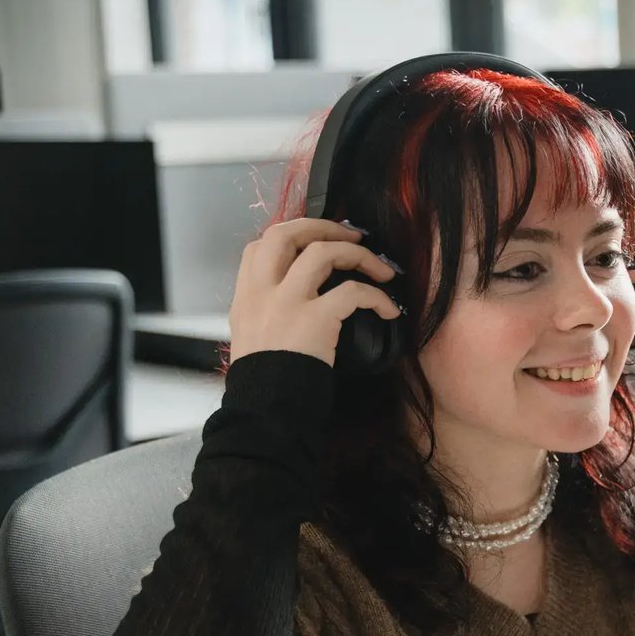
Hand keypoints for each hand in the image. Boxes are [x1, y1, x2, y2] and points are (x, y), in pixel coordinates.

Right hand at [228, 218, 401, 366]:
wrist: (266, 409)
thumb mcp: (253, 338)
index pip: (259, 245)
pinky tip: (389, 310)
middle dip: (323, 226)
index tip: (315, 242)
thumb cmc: (267, 382)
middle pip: (286, 233)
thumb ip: (268, 312)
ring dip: (359, 255)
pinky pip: (352, 292)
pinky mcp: (315, 318)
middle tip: (353, 236)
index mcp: (246, 296)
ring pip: (322, 252)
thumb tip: (294, 302)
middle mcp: (262, 291)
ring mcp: (287, 302)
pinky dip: (377, 297)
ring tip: (383, 270)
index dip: (291, 235)